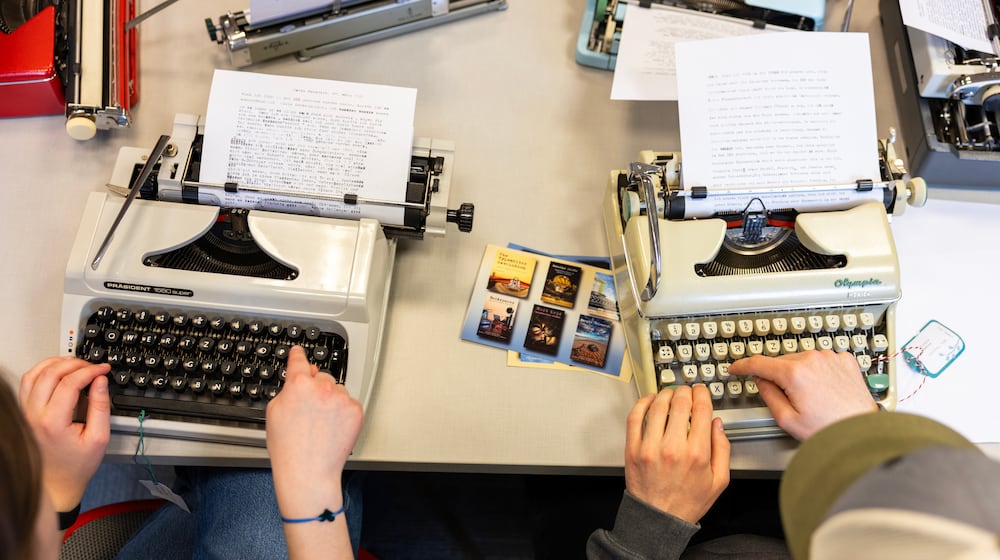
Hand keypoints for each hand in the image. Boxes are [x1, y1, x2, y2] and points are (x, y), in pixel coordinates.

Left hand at [19, 357, 111, 511]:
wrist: (57, 484)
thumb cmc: (76, 466)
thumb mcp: (99, 438)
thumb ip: (101, 407)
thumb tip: (100, 381)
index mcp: (53, 422)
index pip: (70, 382)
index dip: (90, 371)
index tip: (103, 370)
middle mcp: (34, 415)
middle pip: (50, 373)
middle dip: (75, 364)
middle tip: (92, 367)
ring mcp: (25, 414)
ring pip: (33, 374)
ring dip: (55, 363)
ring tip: (75, 364)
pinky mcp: (24, 413)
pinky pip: (27, 383)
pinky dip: (42, 371)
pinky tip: (57, 372)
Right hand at [266, 346, 362, 518]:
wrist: (308, 471)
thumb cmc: (288, 447)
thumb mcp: (274, 412)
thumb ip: (288, 389)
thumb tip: (299, 379)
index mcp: (299, 385)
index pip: (299, 360)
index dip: (298, 355)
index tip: (299, 351)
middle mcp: (322, 387)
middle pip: (321, 377)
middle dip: (316, 388)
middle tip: (310, 411)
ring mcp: (341, 398)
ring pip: (337, 390)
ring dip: (331, 400)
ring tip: (321, 424)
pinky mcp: (356, 410)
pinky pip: (349, 404)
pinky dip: (343, 412)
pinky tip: (332, 428)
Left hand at [624, 384, 729, 523]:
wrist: (659, 519)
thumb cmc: (687, 502)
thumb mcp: (719, 480)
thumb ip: (722, 449)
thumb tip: (717, 424)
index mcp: (696, 454)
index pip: (701, 409)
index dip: (702, 394)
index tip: (701, 391)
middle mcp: (672, 448)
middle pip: (679, 403)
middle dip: (685, 392)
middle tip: (687, 391)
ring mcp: (650, 447)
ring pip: (657, 406)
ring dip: (665, 394)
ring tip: (670, 394)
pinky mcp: (633, 449)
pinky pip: (635, 417)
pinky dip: (642, 403)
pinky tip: (650, 400)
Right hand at [728, 350, 877, 440]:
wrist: (861, 432)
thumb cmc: (829, 430)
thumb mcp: (787, 420)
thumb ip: (768, 395)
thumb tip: (762, 381)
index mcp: (794, 373)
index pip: (759, 363)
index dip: (743, 365)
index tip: (735, 367)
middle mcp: (812, 359)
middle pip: (782, 362)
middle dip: (778, 376)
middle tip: (786, 399)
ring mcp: (830, 357)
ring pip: (802, 360)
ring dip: (799, 373)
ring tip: (811, 398)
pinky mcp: (845, 360)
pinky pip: (822, 361)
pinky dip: (818, 371)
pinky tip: (824, 389)